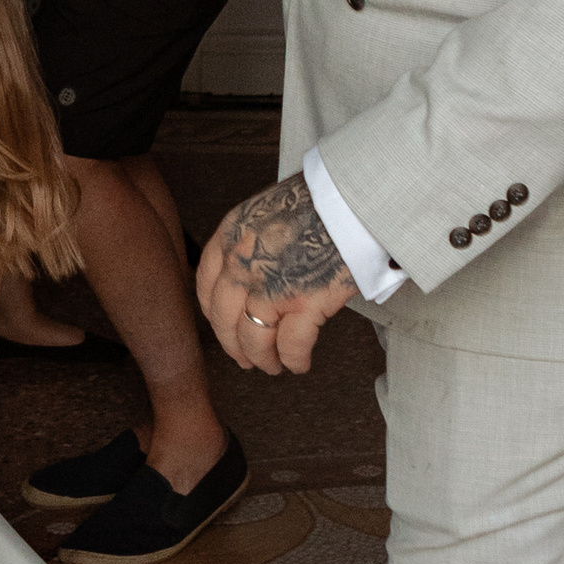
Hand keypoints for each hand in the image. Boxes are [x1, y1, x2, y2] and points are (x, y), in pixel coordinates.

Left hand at [197, 174, 358, 376]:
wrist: (356, 197)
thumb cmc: (322, 198)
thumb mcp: (269, 208)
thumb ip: (254, 239)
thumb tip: (256, 269)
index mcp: (232, 235)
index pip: (207, 285)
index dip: (214, 315)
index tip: (223, 327)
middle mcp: (244, 262)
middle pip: (224, 319)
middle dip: (233, 345)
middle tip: (244, 358)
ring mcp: (272, 285)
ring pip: (253, 338)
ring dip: (262, 358)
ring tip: (273, 366)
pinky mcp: (306, 302)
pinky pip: (291, 345)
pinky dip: (293, 360)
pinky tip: (299, 364)